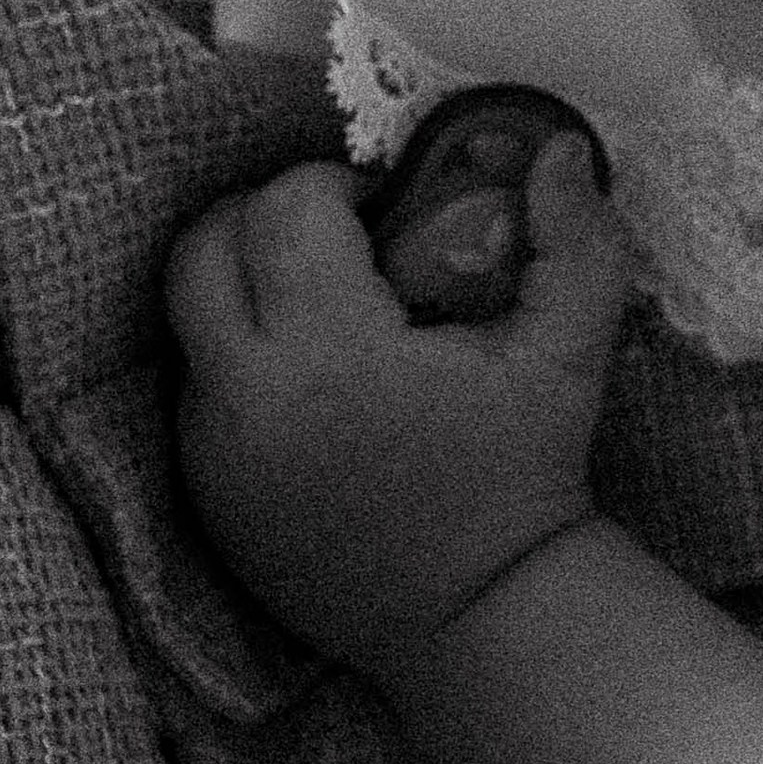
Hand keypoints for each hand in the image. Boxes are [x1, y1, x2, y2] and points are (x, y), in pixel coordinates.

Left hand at [166, 131, 630, 684]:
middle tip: (333, 234)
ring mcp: (212, 449)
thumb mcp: (569, 355)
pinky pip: (196, 388)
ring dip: (242, 286)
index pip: (284, 210)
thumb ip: (577, 243)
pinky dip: (238, 359)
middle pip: (202, 249)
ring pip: (185, 317)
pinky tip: (313, 380)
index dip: (331, 184)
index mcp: (331, 352)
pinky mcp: (202, 491)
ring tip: (321, 303)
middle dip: (262, 217)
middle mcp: (247, 397)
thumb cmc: (524, 475)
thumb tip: (562, 148)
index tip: (383, 207)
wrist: (475, 615)